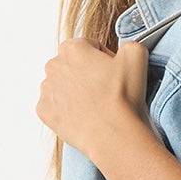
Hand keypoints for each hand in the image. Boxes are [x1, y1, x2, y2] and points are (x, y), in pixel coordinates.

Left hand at [37, 36, 149, 157]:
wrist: (111, 135)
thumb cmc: (122, 98)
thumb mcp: (136, 55)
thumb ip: (129, 44)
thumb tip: (124, 51)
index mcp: (72, 49)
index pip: (89, 47)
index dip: (104, 59)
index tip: (112, 74)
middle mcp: (53, 66)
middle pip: (72, 66)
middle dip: (85, 74)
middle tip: (104, 91)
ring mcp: (46, 90)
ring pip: (61, 86)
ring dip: (75, 92)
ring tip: (94, 106)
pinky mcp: (44, 112)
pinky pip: (54, 107)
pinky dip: (66, 110)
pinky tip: (82, 116)